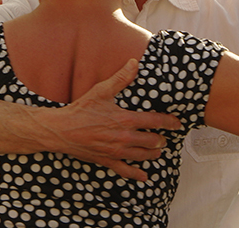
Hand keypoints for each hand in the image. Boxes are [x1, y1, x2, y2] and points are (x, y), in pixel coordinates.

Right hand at [42, 59, 182, 181]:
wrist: (61, 130)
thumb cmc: (81, 110)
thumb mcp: (101, 91)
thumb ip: (120, 78)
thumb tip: (134, 63)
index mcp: (125, 119)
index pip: (155, 121)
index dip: (169, 122)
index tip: (177, 123)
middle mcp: (124, 137)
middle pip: (152, 141)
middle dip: (161, 140)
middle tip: (165, 138)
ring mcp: (116, 151)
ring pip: (142, 155)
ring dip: (153, 154)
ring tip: (158, 152)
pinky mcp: (107, 160)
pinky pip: (125, 170)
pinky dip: (136, 174)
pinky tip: (144, 177)